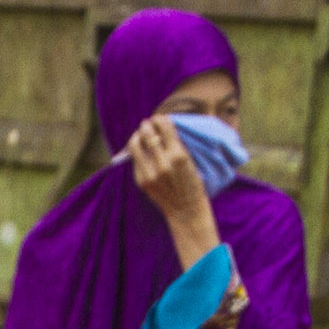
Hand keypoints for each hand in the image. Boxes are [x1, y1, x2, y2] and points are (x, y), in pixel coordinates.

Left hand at [124, 118, 217, 252]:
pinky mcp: (142, 181)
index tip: (159, 118)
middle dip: (147, 125)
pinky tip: (142, 151)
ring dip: (137, 136)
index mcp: (179, 156)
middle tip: (147, 124)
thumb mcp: (190, 160)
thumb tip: (161, 127)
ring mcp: (150, 173)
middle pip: (147, 133)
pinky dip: (138, 153)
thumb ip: (176, 145)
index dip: (160, 119)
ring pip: (135, 144)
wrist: (187, 210)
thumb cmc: (193, 183)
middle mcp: (163, 163)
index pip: (164, 127)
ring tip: (140, 135)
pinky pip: (135, 160)